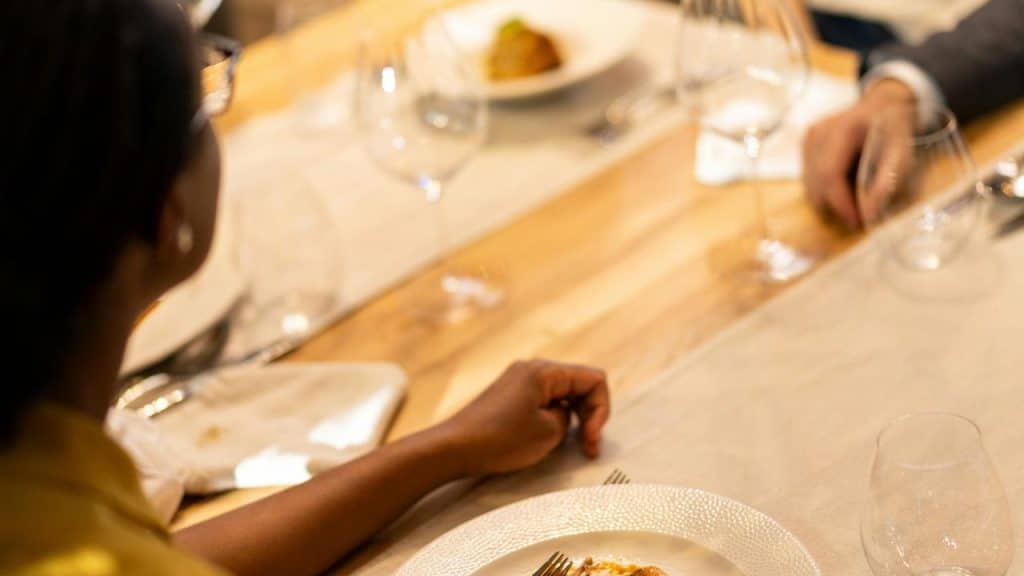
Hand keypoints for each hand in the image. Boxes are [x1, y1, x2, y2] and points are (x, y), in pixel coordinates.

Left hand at [441, 359, 609, 476]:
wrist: (453, 448)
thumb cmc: (499, 440)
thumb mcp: (548, 431)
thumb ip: (569, 417)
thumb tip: (566, 413)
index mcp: (544, 371)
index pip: (594, 379)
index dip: (601, 410)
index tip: (589, 438)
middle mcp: (532, 369)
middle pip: (579, 385)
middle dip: (589, 415)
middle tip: (587, 448)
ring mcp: (519, 381)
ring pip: (562, 394)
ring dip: (573, 419)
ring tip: (570, 446)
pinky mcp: (509, 396)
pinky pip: (544, 401)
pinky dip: (554, 418)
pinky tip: (549, 439)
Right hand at [803, 79, 916, 229]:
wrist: (883, 104)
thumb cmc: (895, 128)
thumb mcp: (903, 152)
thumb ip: (887, 181)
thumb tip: (869, 215)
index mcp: (842, 128)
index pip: (829, 174)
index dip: (841, 203)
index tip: (858, 222)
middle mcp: (818, 132)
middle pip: (816, 184)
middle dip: (837, 206)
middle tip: (861, 213)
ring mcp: (808, 139)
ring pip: (809, 186)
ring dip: (831, 199)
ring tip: (855, 193)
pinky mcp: (805, 146)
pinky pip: (809, 180)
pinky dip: (826, 190)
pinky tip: (845, 181)